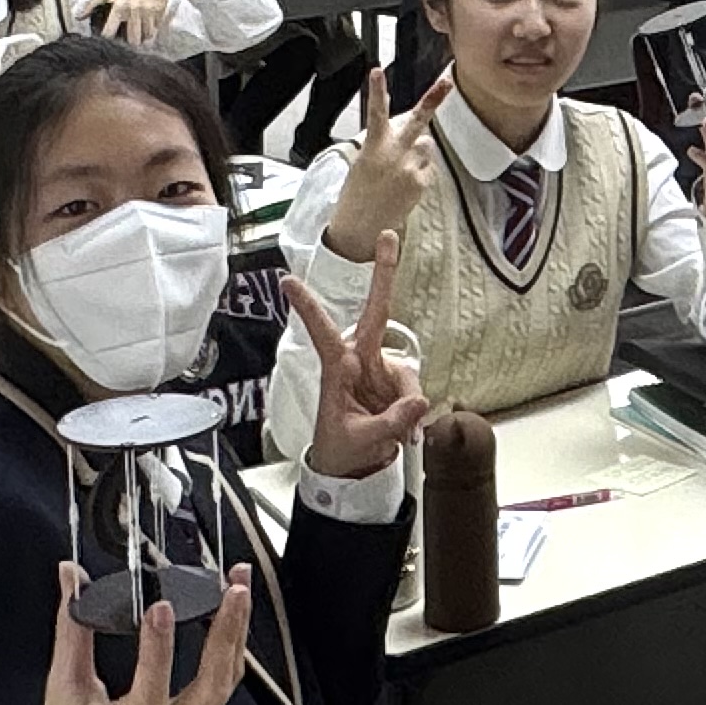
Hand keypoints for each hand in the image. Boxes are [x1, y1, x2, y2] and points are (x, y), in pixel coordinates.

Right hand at [28, 562, 250, 704]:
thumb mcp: (61, 692)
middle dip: (228, 634)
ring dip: (236, 634)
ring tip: (239, 587)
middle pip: (212, 689)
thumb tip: (71, 578)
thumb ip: (72, 631)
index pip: (149, 695)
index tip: (161, 607)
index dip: (157, 651)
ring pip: (225, 685)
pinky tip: (232, 618)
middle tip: (234, 587)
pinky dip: (231, 650)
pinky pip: (223, 688)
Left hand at [284, 271, 425, 482]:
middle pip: (377, 313)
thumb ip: (390, 421)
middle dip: (384, 275)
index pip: (323, 332)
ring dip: (408, 405)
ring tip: (399, 434)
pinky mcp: (398, 385)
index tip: (287, 282)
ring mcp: (381, 371)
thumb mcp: (361, 439)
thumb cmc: (340, 448)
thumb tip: (418, 400)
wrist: (351, 469)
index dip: (308, 307)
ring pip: (408, 374)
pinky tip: (407, 433)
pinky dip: (415, 414)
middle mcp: (360, 361)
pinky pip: (417, 392)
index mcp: (338, 369)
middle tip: (387, 236)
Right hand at [325, 71, 453, 264]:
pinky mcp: (420, 183)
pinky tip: (404, 185)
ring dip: (419, 151)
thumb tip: (408, 132)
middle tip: (447, 81)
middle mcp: (393, 154)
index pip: (375, 112)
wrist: (360, 226)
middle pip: (417, 120)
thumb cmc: (358, 193)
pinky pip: (428, 167)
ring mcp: (409, 168)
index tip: (376, 70)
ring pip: (426, 146)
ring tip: (401, 170)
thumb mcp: (363, 161)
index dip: (377, 90)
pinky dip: (420, 172)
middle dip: (434, 99)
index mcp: (373, 146)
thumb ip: (384, 143)